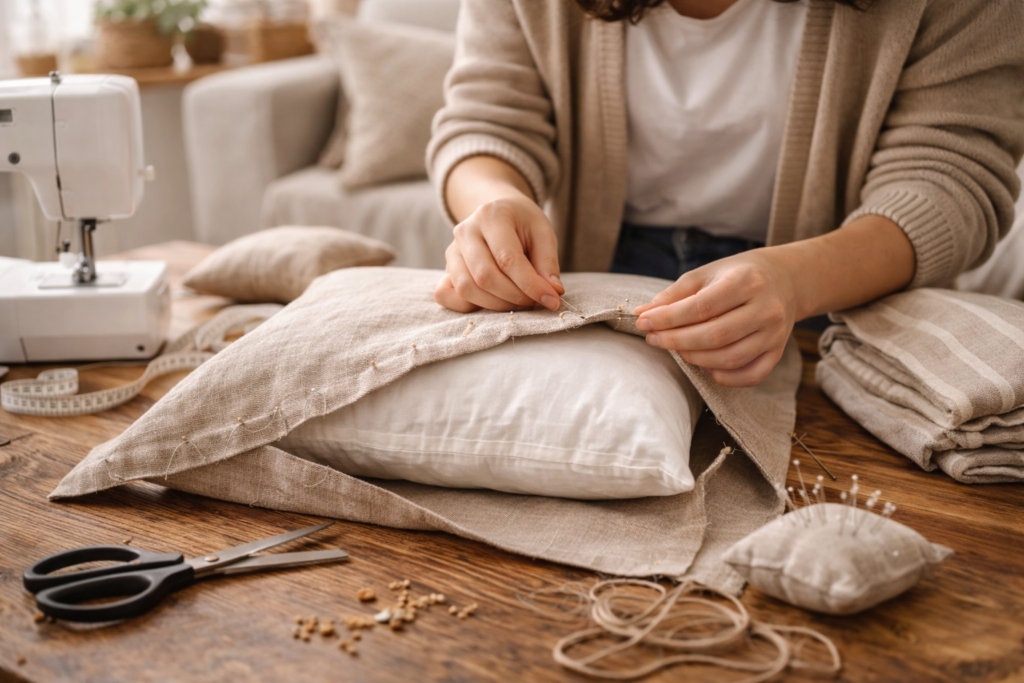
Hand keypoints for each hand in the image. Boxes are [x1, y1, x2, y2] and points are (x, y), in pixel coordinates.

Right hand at [434, 195, 564, 312]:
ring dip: (497, 305)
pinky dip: (470, 306)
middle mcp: (465, 231)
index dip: (530, 285)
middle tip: (536, 302)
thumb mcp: (543, 232)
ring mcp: (451, 251)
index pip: (507, 259)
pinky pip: (447, 295)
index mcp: (491, 216)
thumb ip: (548, 262)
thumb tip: (553, 292)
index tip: (552, 300)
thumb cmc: (522, 224)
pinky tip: (494, 302)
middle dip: (515, 297)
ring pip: (467, 289)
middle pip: (485, 276)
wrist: (497, 214)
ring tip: (520, 302)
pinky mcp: (445, 269)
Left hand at [634, 249, 800, 386]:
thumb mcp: (706, 274)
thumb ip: (675, 294)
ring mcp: (775, 334)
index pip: (701, 307)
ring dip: (695, 359)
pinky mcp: (778, 353)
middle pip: (715, 336)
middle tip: (653, 339)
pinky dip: (723, 376)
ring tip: (675, 349)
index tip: (644, 322)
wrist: (785, 280)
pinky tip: (704, 366)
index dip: (668, 318)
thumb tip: (643, 314)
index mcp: (746, 281)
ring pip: (730, 358)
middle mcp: (766, 309)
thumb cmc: (737, 275)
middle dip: (676, 341)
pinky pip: (749, 375)